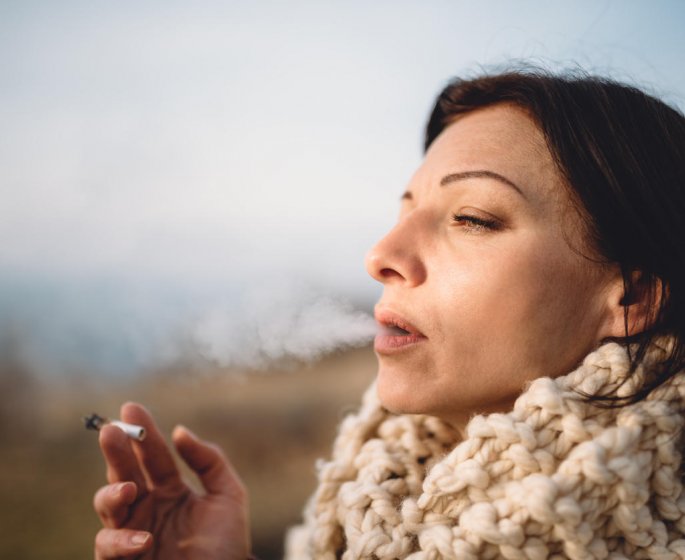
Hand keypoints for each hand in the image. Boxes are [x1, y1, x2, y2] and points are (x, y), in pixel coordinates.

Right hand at [93, 402, 249, 558]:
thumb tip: (179, 431)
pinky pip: (108, 547)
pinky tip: (143, 539)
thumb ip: (209, 461)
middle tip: (110, 431)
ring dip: (111, 493)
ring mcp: (133, 534)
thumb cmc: (227, 547)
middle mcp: (148, 508)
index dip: (143, 432)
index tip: (131, 408)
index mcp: (171, 491)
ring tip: (129, 489)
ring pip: (107, 505)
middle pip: (124, 472)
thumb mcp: (228, 497)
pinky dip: (122, 541)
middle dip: (116, 451)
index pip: (154, 456)